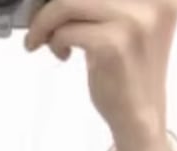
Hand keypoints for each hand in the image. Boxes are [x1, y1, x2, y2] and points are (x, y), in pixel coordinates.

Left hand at [25, 0, 176, 144]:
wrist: (139, 114)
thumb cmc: (127, 67)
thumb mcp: (125, 20)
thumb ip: (100, 2)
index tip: (50, 5)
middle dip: (49, 5)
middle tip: (38, 22)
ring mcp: (133, 19)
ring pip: (66, 4)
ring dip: (45, 23)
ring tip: (43, 40)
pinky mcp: (113, 43)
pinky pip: (65, 31)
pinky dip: (55, 42)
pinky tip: (62, 54)